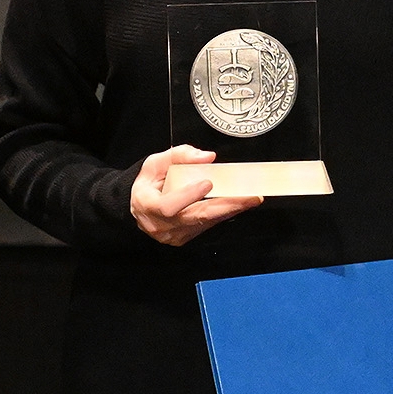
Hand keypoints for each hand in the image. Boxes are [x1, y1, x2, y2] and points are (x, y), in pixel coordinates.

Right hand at [129, 145, 260, 245]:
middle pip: (198, 217)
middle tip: (250, 196)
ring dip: (232, 209)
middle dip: (227, 205)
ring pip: (207, 222)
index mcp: (148, 206)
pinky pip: (209, 224)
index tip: (208, 183)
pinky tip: (240, 203)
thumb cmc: (147, 186)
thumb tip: (207, 157)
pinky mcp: (188, 237)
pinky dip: (225, 212)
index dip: (189, 196)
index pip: (169, 207)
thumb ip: (179, 156)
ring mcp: (176, 235)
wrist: (140, 209)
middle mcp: (162, 226)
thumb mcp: (154, 164)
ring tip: (252, 198)